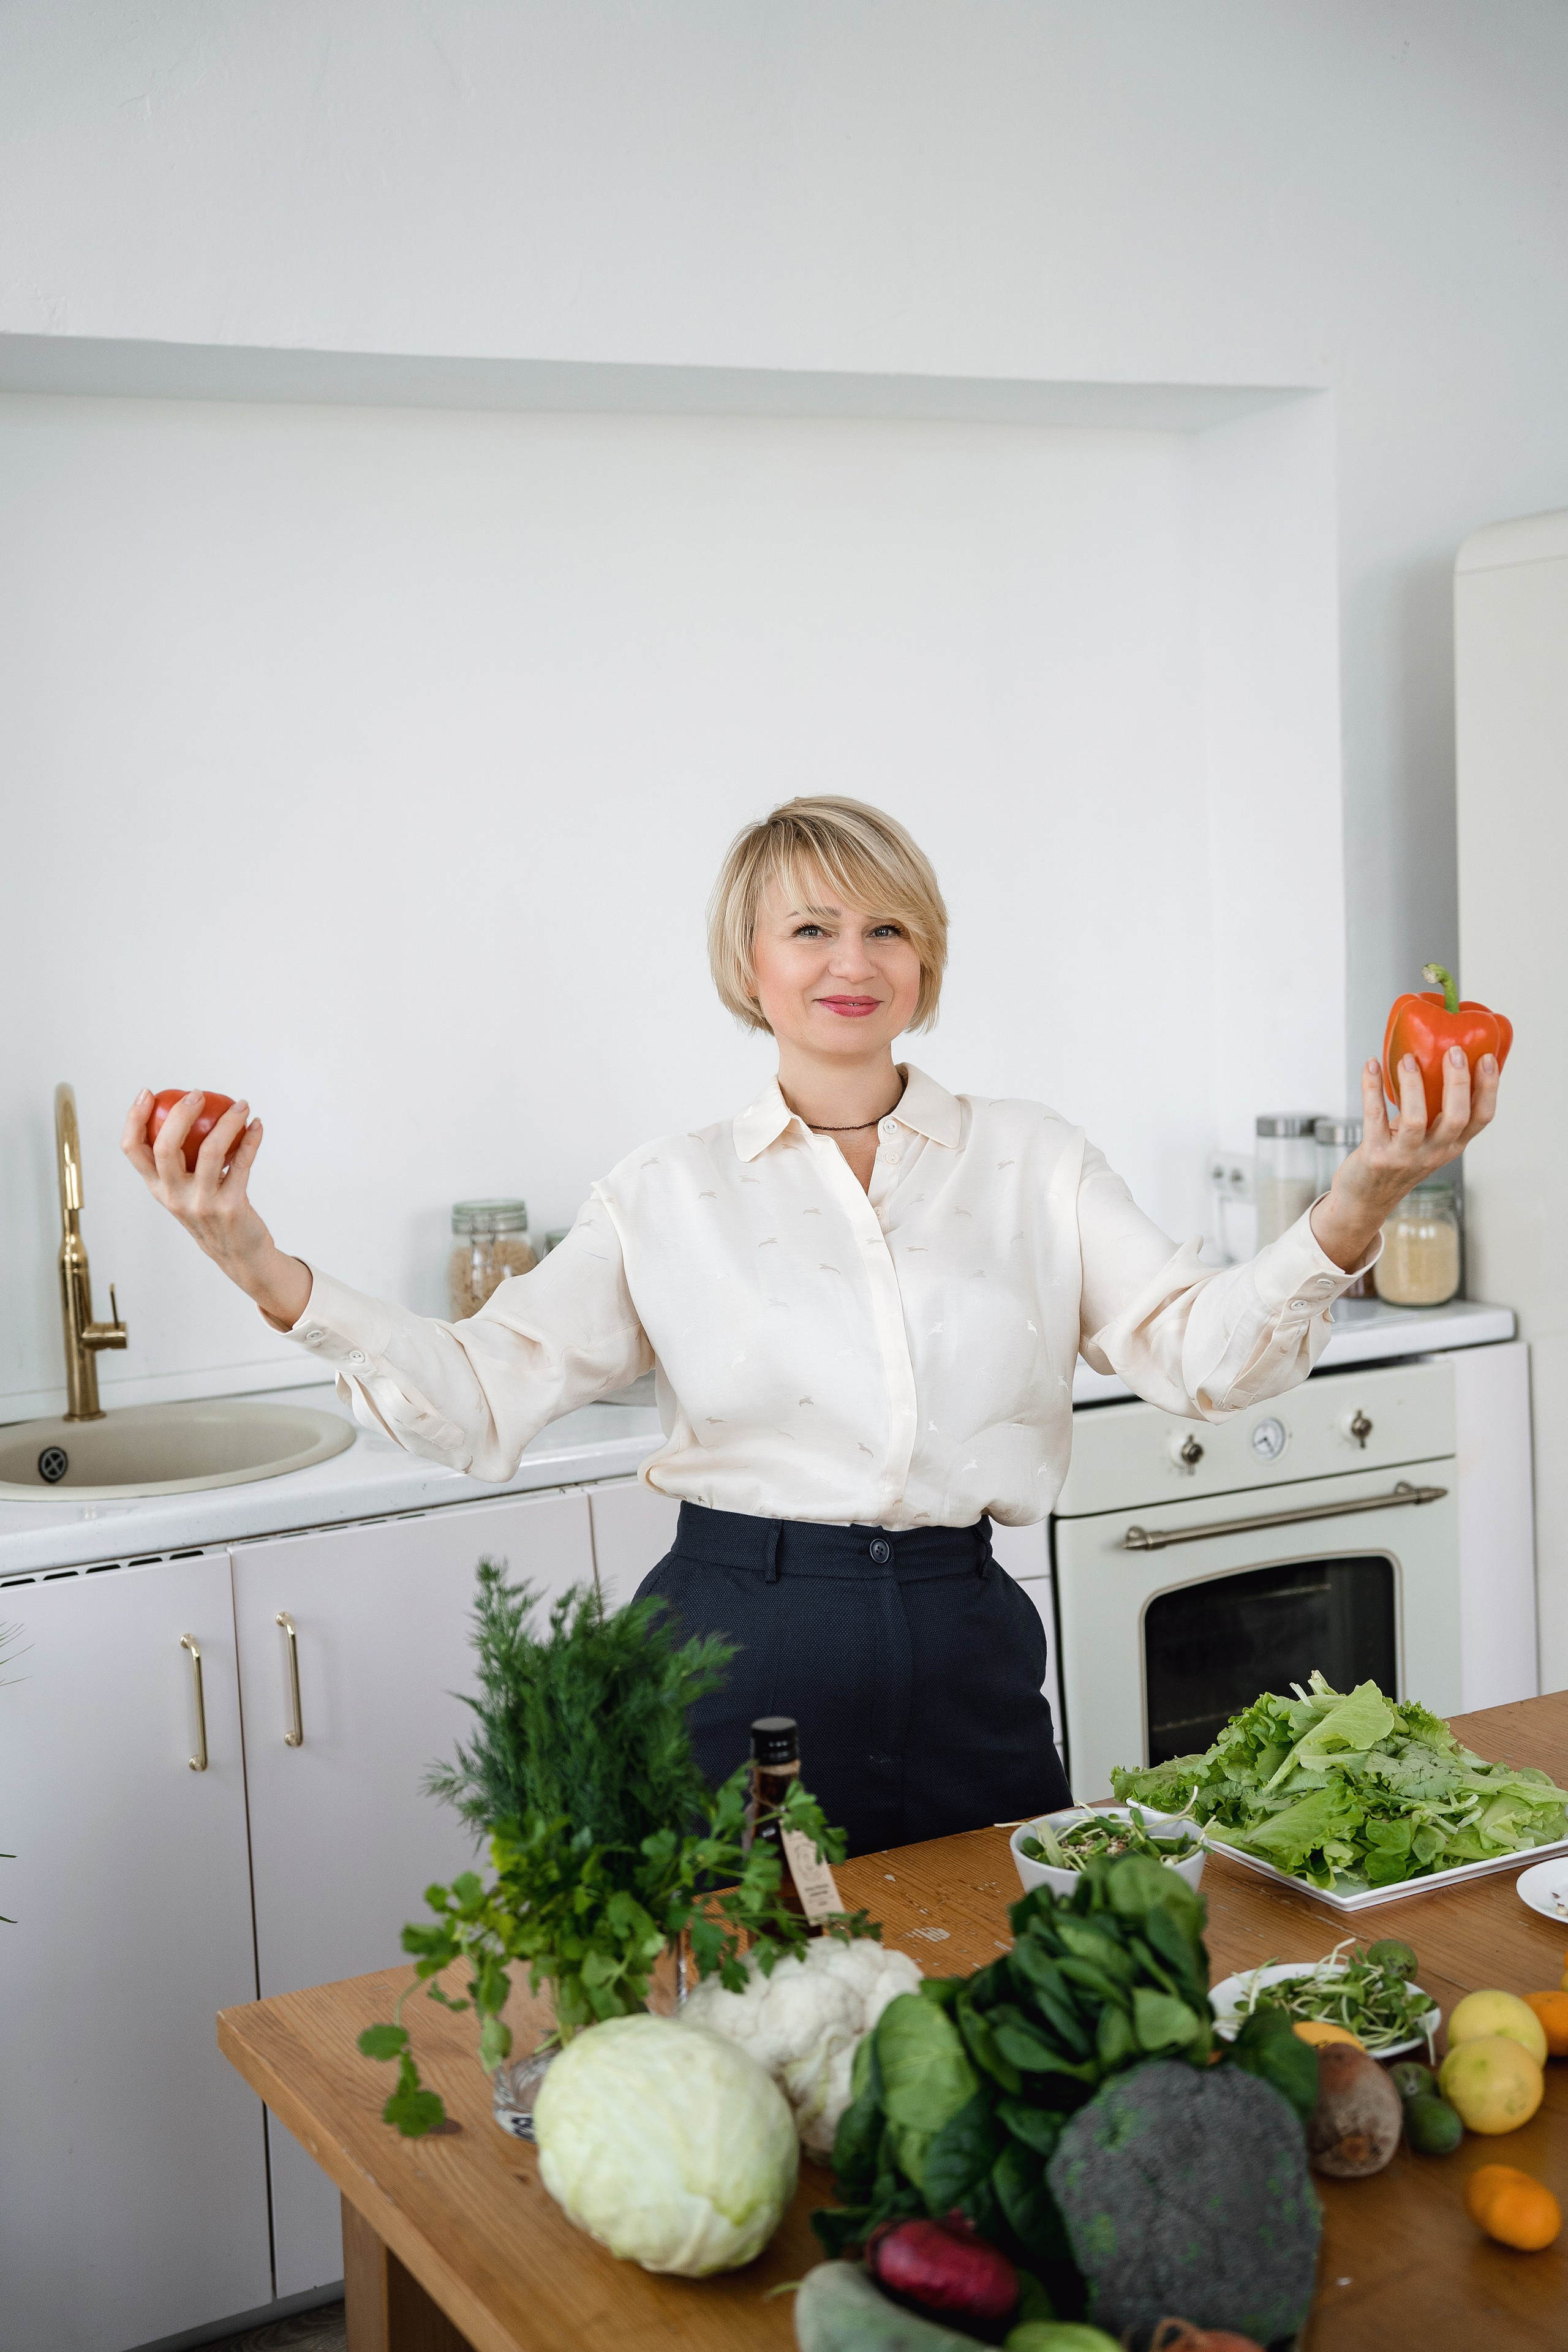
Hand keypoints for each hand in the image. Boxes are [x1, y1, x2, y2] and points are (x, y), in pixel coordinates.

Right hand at [120, 1089, 312, 1327]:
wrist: (239, 1254)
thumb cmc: (211, 1213)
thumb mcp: (185, 1191)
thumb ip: (180, 1161)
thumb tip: (185, 1110)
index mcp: (158, 1188)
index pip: (133, 1150)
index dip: (134, 1119)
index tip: (147, 1093)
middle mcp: (174, 1196)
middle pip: (165, 1148)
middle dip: (179, 1114)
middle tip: (197, 1095)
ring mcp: (202, 1203)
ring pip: (209, 1151)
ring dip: (228, 1122)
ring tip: (241, 1105)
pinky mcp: (231, 1206)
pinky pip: (241, 1163)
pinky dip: (251, 1140)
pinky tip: (257, 1125)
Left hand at [1309, 1047, 1500, 1271]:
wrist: (1364, 1200)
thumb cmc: (1396, 1161)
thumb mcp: (1425, 1140)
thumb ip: (1434, 1112)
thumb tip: (1437, 1062)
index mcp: (1451, 1146)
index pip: (1481, 1118)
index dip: (1489, 1088)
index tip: (1488, 1059)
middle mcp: (1432, 1154)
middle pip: (1456, 1118)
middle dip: (1458, 1082)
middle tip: (1454, 1052)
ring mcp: (1404, 1157)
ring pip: (1415, 1119)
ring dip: (1412, 1084)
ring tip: (1407, 1058)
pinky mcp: (1375, 1155)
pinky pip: (1374, 1116)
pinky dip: (1372, 1087)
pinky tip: (1371, 1065)